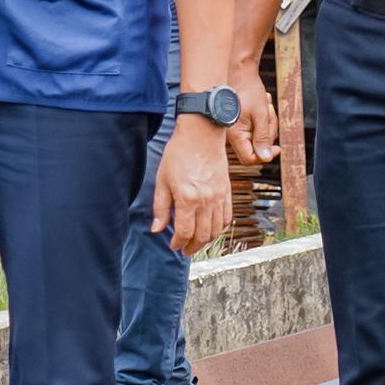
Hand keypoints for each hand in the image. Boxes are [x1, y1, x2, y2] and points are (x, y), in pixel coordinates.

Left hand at [153, 115, 232, 253]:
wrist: (202, 134)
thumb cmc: (179, 154)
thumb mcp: (162, 180)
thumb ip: (160, 208)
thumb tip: (157, 229)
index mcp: (188, 199)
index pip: (184, 232)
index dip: (177, 243)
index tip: (172, 245)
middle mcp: (206, 201)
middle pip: (202, 235)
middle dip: (192, 247)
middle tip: (184, 249)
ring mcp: (219, 197)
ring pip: (216, 229)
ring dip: (206, 240)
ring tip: (196, 242)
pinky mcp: (227, 191)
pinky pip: (227, 217)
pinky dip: (220, 228)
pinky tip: (211, 229)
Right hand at [225, 60, 276, 166]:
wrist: (240, 73)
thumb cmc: (249, 91)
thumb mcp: (261, 114)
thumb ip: (263, 137)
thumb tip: (266, 158)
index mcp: (234, 135)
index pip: (249, 159)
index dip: (265, 155)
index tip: (278, 148)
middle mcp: (232, 135)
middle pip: (256, 148)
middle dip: (268, 133)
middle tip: (270, 114)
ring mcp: (236, 129)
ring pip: (259, 137)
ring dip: (268, 123)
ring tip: (266, 105)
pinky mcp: (240, 123)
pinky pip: (257, 129)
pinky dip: (263, 119)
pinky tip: (263, 105)